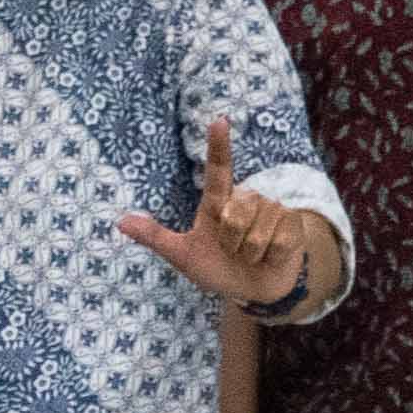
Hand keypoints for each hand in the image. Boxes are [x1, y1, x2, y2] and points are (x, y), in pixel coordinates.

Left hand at [112, 114, 312, 307]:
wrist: (253, 290)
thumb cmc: (217, 268)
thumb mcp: (182, 255)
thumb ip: (155, 237)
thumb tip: (120, 221)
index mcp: (218, 202)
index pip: (219, 169)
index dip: (219, 146)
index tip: (219, 122)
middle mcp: (246, 199)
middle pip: (236, 211)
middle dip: (231, 239)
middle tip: (232, 251)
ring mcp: (272, 209)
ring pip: (257, 228)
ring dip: (250, 250)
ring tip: (251, 254)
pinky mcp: (293, 223)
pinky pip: (278, 238)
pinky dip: (270, 254)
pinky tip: (271, 256)